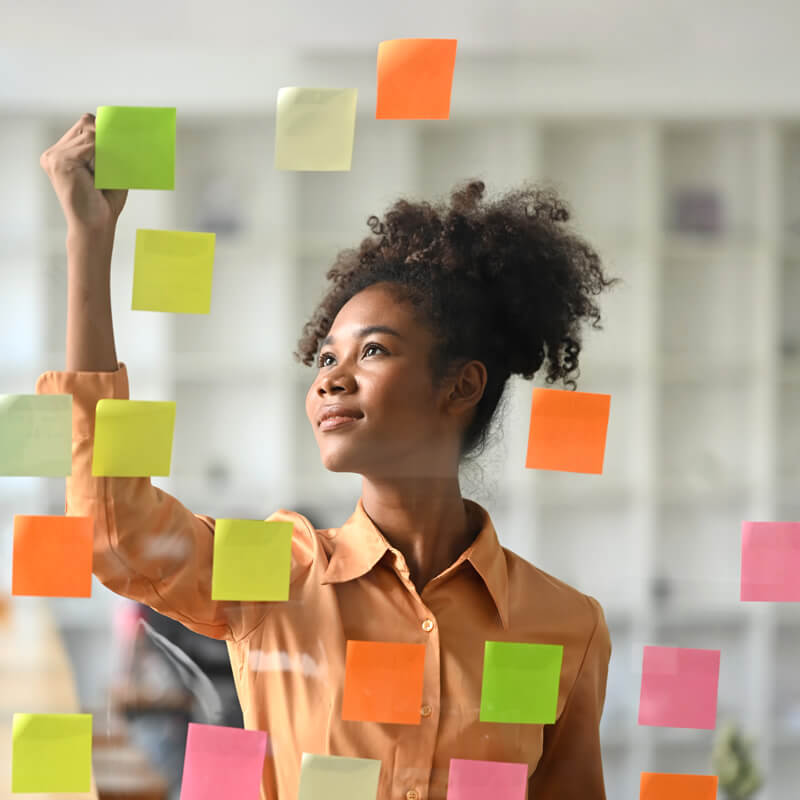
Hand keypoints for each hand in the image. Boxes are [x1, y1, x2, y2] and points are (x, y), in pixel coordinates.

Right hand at [39, 112, 127, 237]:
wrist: (96, 224)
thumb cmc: (104, 202)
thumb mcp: (108, 169)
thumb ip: (107, 147)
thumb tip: (118, 126)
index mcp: (62, 153)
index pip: (85, 123)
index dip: (102, 132)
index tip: (115, 147)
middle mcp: (54, 152)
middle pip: (86, 123)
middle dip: (103, 142)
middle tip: (105, 170)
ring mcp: (55, 156)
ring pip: (90, 133)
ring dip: (104, 154)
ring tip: (100, 177)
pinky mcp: (60, 160)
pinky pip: (91, 145)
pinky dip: (102, 158)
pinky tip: (97, 176)